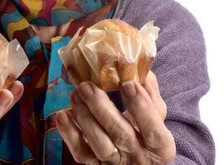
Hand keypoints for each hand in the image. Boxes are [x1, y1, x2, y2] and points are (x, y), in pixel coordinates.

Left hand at [56, 71, 174, 164]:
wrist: (137, 159)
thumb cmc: (147, 131)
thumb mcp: (156, 115)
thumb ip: (150, 93)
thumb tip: (139, 68)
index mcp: (161, 148)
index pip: (154, 131)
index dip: (141, 108)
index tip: (127, 84)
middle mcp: (139, 158)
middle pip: (121, 135)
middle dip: (102, 108)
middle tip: (87, 85)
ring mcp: (116, 164)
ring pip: (100, 145)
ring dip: (85, 118)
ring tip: (76, 94)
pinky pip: (81, 154)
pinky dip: (70, 135)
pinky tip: (63, 115)